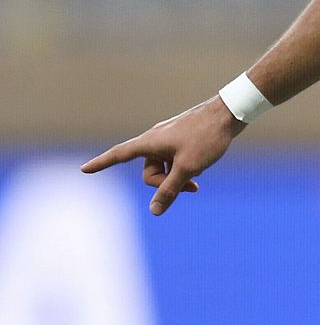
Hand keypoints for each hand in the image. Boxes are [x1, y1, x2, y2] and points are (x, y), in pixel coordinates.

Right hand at [81, 96, 242, 214]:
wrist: (230, 113)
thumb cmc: (207, 137)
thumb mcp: (188, 168)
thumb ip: (169, 190)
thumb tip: (154, 211)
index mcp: (149, 142)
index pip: (119, 155)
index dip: (101, 164)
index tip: (83, 169)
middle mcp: (155, 139)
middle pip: (149, 172)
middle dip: (166, 184)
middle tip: (191, 187)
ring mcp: (169, 139)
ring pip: (165, 169)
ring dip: (178, 178)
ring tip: (198, 177)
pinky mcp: (182, 139)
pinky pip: (175, 161)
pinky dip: (185, 168)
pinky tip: (203, 167)